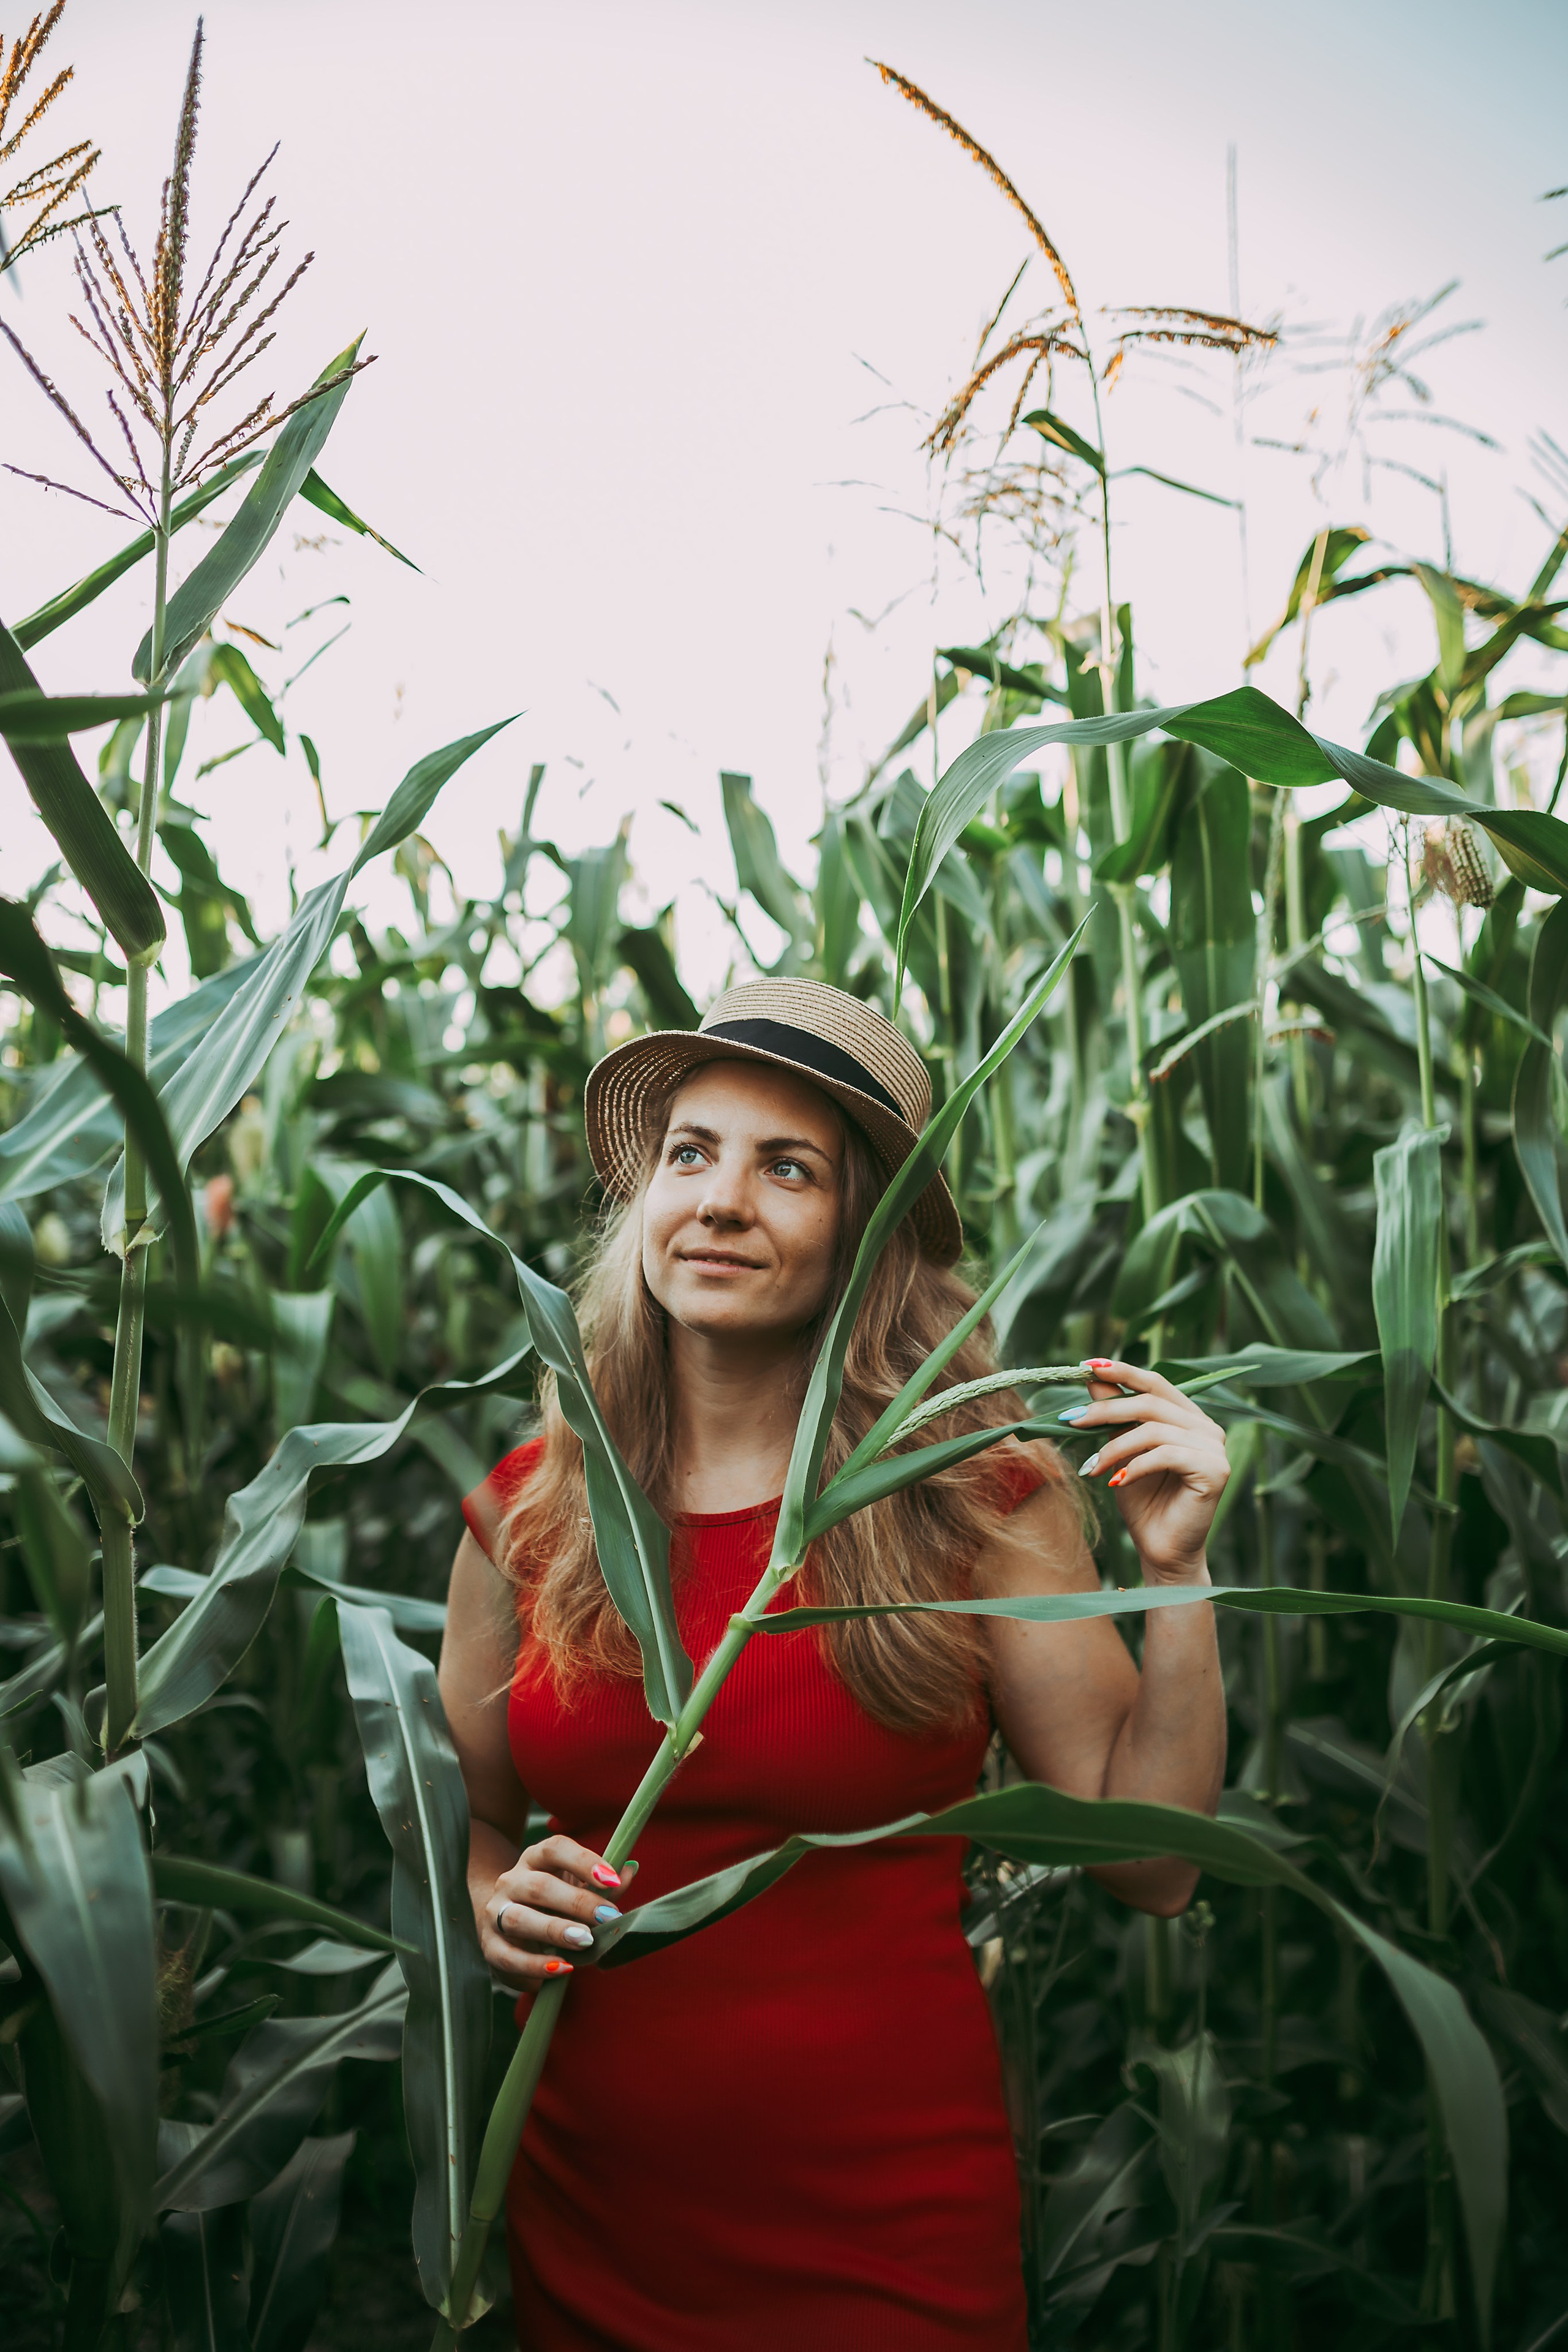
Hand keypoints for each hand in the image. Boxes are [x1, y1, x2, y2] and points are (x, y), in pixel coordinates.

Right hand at [475, 1832, 637, 1986]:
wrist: (503, 1923)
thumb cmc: (551, 1903)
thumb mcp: (575, 1889)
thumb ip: (601, 1883)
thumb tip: (629, 1869)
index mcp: (534, 1859)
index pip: (554, 1848)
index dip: (583, 1861)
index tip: (612, 1878)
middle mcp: (511, 1881)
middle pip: (540, 1886)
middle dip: (577, 1902)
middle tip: (608, 1917)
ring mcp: (496, 1912)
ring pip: (520, 1918)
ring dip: (555, 1930)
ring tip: (585, 1941)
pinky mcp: (490, 1945)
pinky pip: (508, 1956)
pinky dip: (535, 1964)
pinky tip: (562, 1968)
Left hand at [1062, 1358, 1228, 1581]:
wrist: (1162, 1552)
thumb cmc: (1143, 1502)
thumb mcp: (1121, 1451)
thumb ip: (1114, 1415)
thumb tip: (1092, 1377)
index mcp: (1189, 1417)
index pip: (1155, 1382)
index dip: (1122, 1371)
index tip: (1086, 1366)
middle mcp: (1207, 1427)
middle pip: (1150, 1402)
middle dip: (1105, 1410)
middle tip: (1071, 1420)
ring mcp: (1215, 1448)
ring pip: (1153, 1429)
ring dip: (1114, 1446)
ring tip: (1092, 1467)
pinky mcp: (1215, 1470)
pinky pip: (1166, 1454)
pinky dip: (1135, 1466)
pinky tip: (1117, 1482)